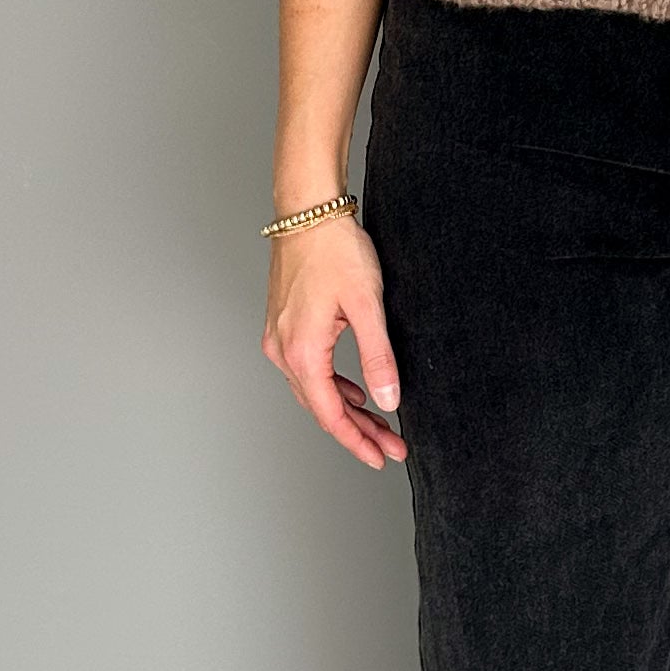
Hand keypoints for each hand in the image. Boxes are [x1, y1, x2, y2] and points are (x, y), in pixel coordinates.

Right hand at [264, 212, 407, 468]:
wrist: (308, 212)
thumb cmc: (335, 250)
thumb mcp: (367, 306)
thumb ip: (378, 358)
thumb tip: (388, 401)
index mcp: (303, 352)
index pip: (330, 414)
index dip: (357, 441)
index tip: (380, 458)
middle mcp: (283, 351)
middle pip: (321, 408)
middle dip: (357, 431)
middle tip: (390, 448)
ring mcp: (279, 340)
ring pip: (313, 391)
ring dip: (346, 411)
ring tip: (379, 426)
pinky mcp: (284, 327)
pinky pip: (307, 371)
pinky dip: (332, 387)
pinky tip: (354, 392)